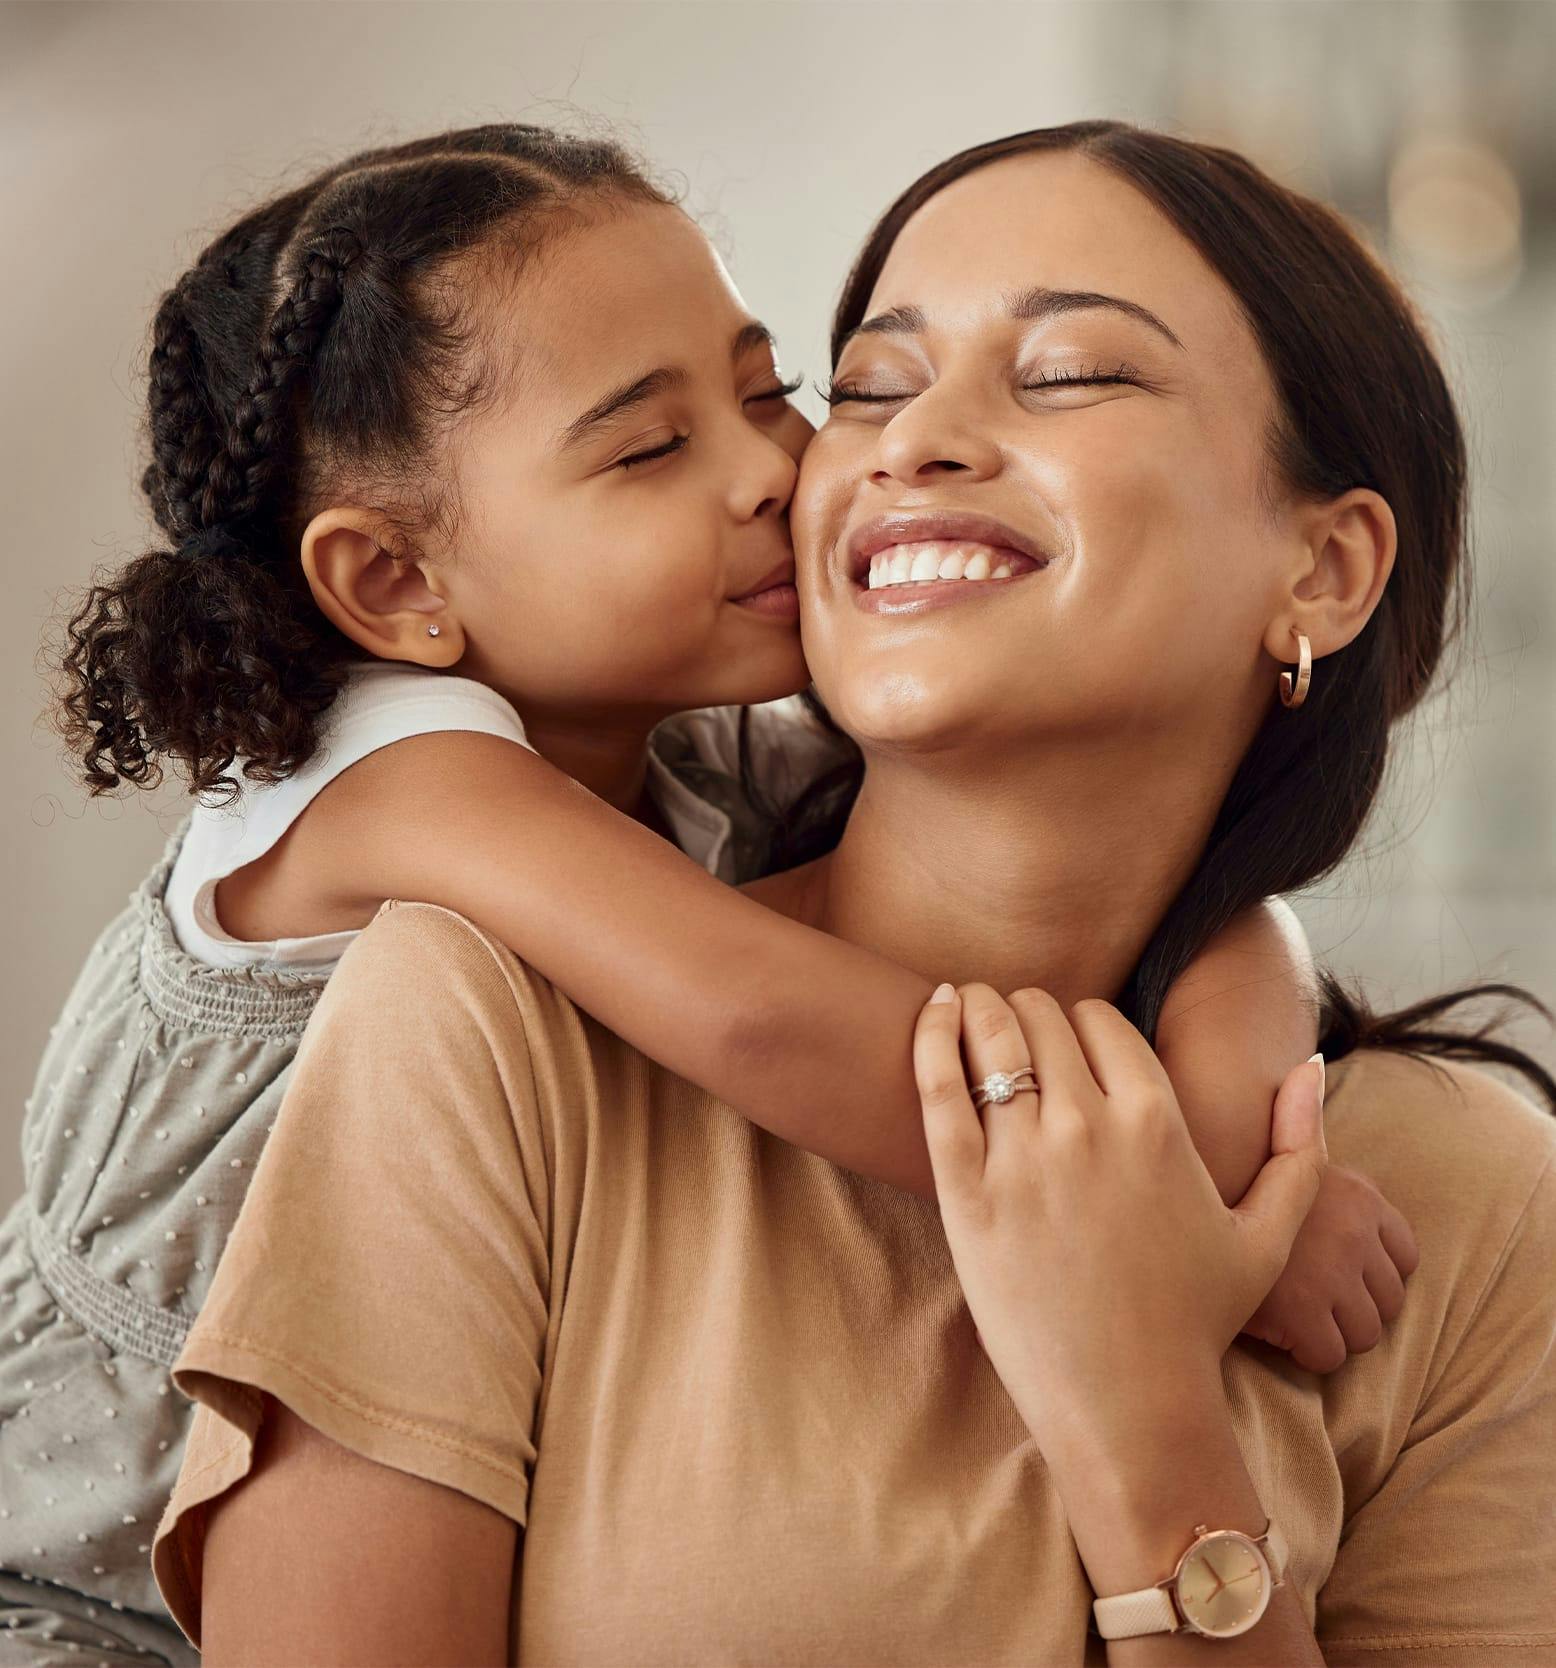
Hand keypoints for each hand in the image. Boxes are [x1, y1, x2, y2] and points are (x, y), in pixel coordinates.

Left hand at [913, 982, 1327, 1453]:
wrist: (1128, 1405)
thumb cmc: (1193, 1323)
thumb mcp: (1266, 1236)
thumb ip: (1297, 1148)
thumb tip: (1313, 1064)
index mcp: (1158, 1122)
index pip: (1100, 1020)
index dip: (1080, 1021)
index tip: (1066, 1038)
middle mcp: (1090, 1127)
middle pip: (1040, 1018)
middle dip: (1025, 1010)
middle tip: (1010, 1021)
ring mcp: (1025, 1159)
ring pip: (992, 1037)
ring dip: (978, 1009)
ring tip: (968, 1006)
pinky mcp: (967, 1193)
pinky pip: (938, 1086)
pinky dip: (932, 1035)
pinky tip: (933, 1012)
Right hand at [1240, 1161, 1419, 1371]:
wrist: (1181, 1196)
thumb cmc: (1229, 1186)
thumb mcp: (1291, 1169)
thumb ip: (1329, 1190)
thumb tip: (1350, 1217)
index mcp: (1359, 1196)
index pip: (1404, 1256)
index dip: (1371, 1274)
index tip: (1337, 1278)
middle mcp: (1354, 1232)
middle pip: (1390, 1301)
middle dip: (1353, 1308)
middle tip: (1309, 1303)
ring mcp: (1331, 1273)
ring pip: (1366, 1334)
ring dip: (1333, 1334)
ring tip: (1292, 1319)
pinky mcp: (1302, 1309)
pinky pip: (1329, 1355)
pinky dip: (1306, 1353)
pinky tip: (1275, 1332)